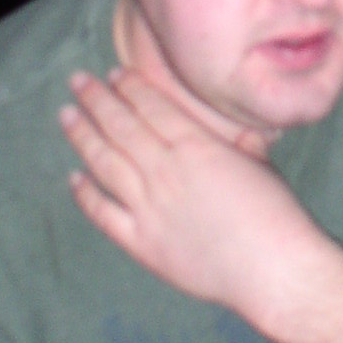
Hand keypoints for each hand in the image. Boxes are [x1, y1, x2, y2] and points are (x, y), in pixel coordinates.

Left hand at [61, 67, 318, 320]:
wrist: (271, 270)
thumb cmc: (276, 215)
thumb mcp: (261, 164)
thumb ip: (242, 146)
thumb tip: (241, 137)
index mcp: (195, 146)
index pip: (151, 106)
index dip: (129, 87)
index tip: (112, 73)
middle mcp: (165, 171)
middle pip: (121, 126)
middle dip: (97, 99)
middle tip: (77, 81)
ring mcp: (149, 207)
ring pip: (105, 162)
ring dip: (82, 135)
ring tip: (66, 115)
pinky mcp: (142, 243)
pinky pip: (104, 213)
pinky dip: (85, 194)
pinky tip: (74, 177)